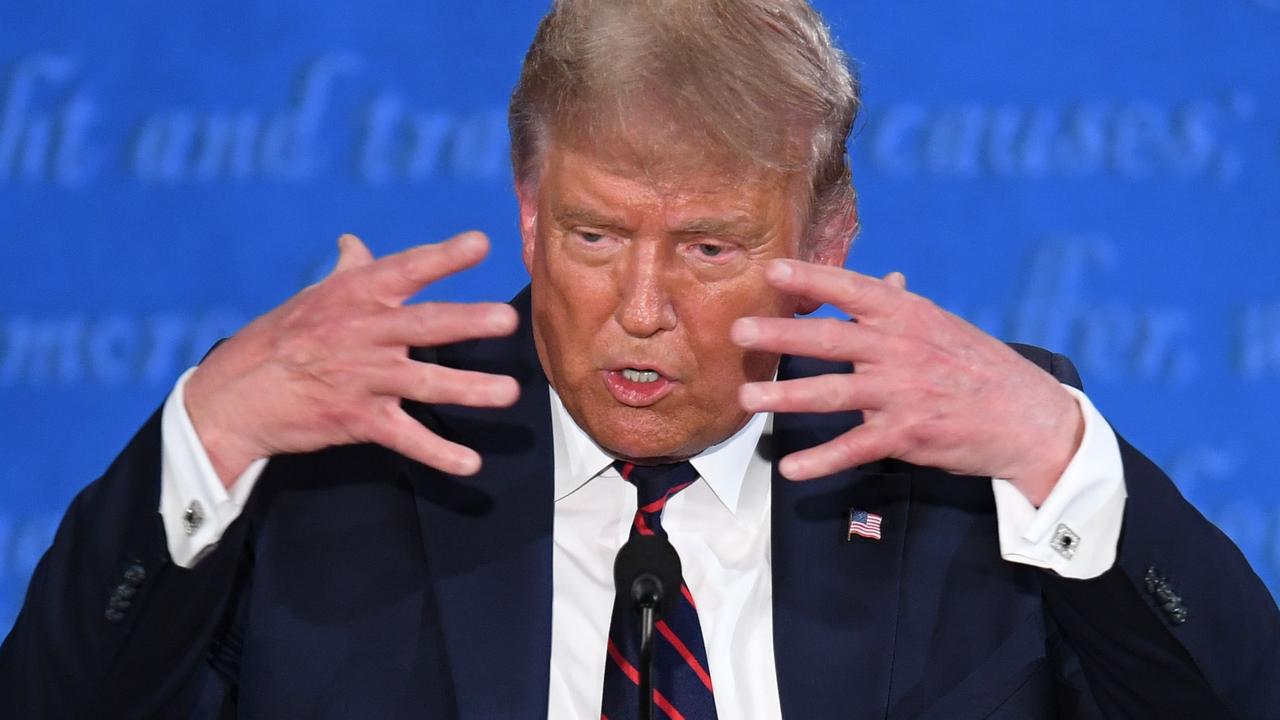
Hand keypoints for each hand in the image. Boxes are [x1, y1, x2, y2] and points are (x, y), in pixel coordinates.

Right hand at [184, 231, 519, 487]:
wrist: (234, 396)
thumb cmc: (280, 339)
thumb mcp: (313, 298)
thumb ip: (348, 272)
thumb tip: (355, 241)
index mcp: (356, 296)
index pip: (406, 269)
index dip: (443, 256)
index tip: (481, 244)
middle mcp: (363, 332)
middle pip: (424, 325)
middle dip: (467, 322)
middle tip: (508, 320)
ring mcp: (362, 377)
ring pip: (425, 382)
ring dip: (469, 389)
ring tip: (509, 393)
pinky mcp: (357, 418)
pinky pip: (405, 437)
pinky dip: (438, 453)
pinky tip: (471, 464)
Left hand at [731, 260, 1082, 505]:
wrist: (1027, 418)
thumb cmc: (978, 367)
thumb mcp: (943, 327)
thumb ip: (903, 308)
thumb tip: (884, 280)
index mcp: (907, 315)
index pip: (852, 288)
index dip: (811, 278)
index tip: (772, 270)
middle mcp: (900, 349)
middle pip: (829, 338)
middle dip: (780, 334)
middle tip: (738, 332)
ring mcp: (902, 392)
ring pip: (833, 393)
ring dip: (786, 396)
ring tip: (747, 400)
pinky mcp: (907, 434)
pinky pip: (855, 447)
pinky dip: (821, 461)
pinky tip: (791, 468)